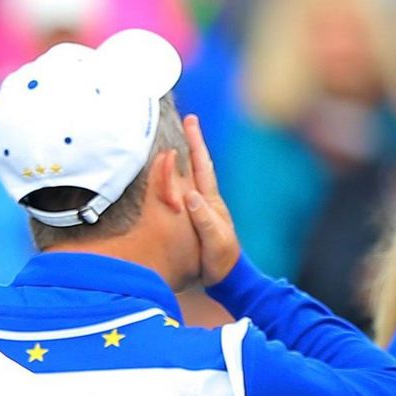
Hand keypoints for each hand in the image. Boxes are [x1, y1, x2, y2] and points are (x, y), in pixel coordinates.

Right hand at [181, 114, 239, 285]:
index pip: (201, 166)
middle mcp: (205, 199)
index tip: (190, 121)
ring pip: (189, 176)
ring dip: (182, 157)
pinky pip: (181, 192)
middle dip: (191, 141)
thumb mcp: (215, 241)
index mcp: (211, 201)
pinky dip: (175, 178)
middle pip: (196, 164)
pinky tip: (169, 174)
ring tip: (172, 139)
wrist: (226, 277)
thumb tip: (190, 195)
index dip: (195, 143)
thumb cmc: (221, 260)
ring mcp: (200, 208)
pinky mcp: (193, 218)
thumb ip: (204, 219)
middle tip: (186, 119)